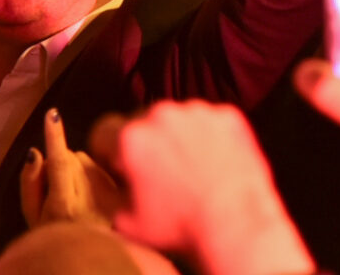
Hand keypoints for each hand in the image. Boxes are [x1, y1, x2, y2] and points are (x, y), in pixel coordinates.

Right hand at [20, 109, 119, 227]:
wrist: (87, 258)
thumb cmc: (52, 236)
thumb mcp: (31, 216)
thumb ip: (29, 183)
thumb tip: (36, 153)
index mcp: (64, 207)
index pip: (59, 163)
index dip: (55, 137)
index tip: (53, 115)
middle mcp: (90, 202)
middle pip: (72, 157)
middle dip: (61, 161)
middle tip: (56, 184)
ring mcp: (110, 200)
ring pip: (88, 161)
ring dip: (79, 168)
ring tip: (74, 192)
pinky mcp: (122, 198)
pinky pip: (102, 169)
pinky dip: (93, 175)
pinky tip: (91, 195)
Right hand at [88, 101, 311, 274]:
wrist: (236, 225)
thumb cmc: (182, 227)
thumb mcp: (129, 224)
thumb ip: (107, 197)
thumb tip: (103, 184)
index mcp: (131, 137)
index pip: (105, 133)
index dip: (110, 153)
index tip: (119, 165)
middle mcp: (161, 114)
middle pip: (143, 122)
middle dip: (148, 143)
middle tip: (161, 173)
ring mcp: (197, 111)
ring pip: (179, 119)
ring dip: (179, 137)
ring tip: (192, 169)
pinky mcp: (227, 115)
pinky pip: (211, 121)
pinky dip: (211, 136)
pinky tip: (215, 161)